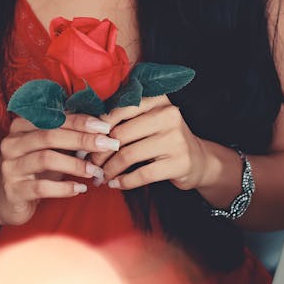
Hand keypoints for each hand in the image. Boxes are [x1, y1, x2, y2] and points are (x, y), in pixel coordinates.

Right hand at [0, 114, 118, 225]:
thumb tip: (100, 128)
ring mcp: (10, 166)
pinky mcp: (13, 190)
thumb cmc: (35, 170)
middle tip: (107, 144)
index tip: (104, 127)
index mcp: (21, 126)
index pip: (54, 118)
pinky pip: (42, 187)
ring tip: (95, 170)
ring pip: (46, 158)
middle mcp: (12, 142)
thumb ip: (68, 137)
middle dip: (82, 139)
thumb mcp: (50, 150)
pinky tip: (80, 189)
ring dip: (75, 164)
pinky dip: (64, 188)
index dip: (81, 121)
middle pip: (50, 135)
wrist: (6, 200)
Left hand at [89, 95, 208, 190]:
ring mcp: (175, 139)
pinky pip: (142, 174)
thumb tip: (86, 128)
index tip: (88, 141)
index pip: (120, 109)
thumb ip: (124, 117)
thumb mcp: (148, 119)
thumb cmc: (163, 138)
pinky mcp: (179, 163)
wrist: (197, 159)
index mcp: (158, 99)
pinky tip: (116, 184)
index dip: (100, 127)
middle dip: (100, 152)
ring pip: (128, 155)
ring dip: (109, 169)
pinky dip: (124, 182)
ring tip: (101, 175)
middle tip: (91, 162)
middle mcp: (168, 114)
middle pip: (121, 134)